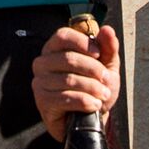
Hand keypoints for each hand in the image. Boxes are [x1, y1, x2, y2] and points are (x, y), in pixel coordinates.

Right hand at [32, 21, 119, 140]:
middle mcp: (43, 62)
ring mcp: (40, 82)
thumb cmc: (94, 87)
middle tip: (107, 79)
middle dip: (93, 69)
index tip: (98, 53)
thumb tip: (107, 30)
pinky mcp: (42, 101)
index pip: (63, 36)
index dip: (82, 42)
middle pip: (68, 58)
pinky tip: (94, 105)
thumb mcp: (107, 66)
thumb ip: (108, 47)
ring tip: (104, 94)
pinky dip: (85, 101)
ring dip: (92, 87)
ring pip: (68, 80)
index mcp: (55, 47)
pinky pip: (65, 98)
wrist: (89, 119)